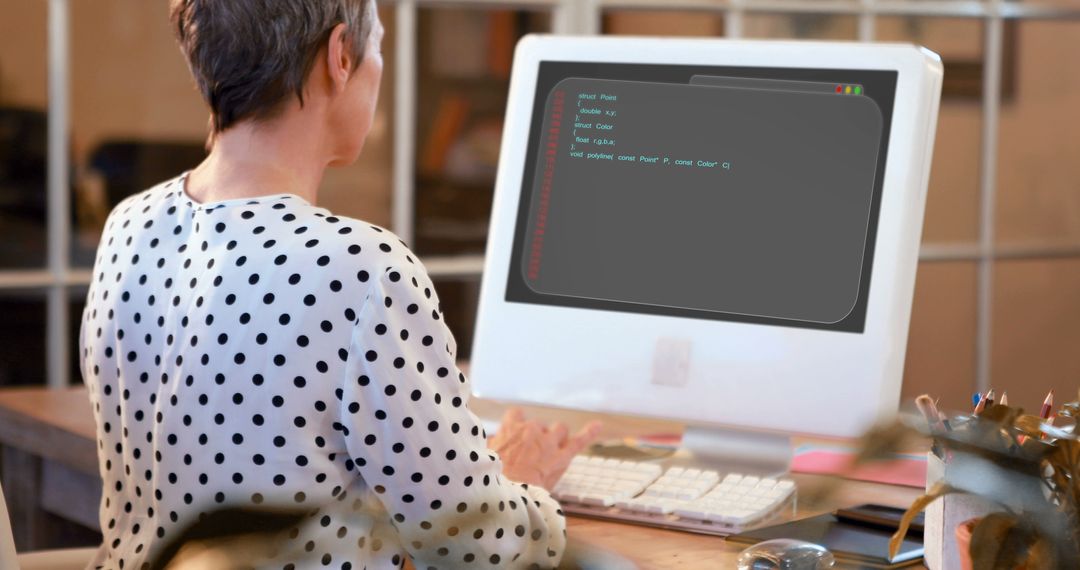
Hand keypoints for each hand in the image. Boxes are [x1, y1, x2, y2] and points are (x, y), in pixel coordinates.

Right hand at [488, 407, 602, 489]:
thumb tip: (493, 442)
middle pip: (539, 425)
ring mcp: (549, 441)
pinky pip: (579, 440)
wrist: (508, 493)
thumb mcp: (486, 456)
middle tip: (531, 455)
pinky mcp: (562, 455)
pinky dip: (590, 432)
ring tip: (553, 449)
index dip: (517, 423)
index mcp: (511, 427)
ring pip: (559, 429)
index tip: (516, 430)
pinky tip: (597, 426)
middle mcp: (531, 429)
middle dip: (537, 437)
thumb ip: (493, 445)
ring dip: (557, 437)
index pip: (515, 415)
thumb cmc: (494, 477)